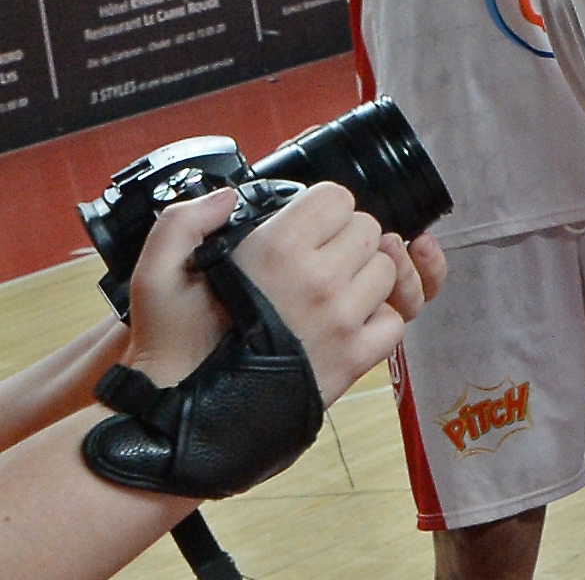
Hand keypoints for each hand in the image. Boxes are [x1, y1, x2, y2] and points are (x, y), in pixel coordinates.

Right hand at [119, 180, 441, 400]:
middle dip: (343, 239)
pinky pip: (393, 321)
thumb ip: (185, 220)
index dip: (317, 210)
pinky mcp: (354, 358)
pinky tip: (341, 325)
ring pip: (385, 272)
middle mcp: (319, 280)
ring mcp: (342, 320)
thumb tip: (229, 198)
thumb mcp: (157, 272)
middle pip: (367, 230)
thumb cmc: (170, 344)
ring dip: (362, 277)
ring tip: (324, 294)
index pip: (337, 198)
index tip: (298, 230)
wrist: (177, 419)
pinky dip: (376, 320)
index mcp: (278, 250)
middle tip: (311, 262)